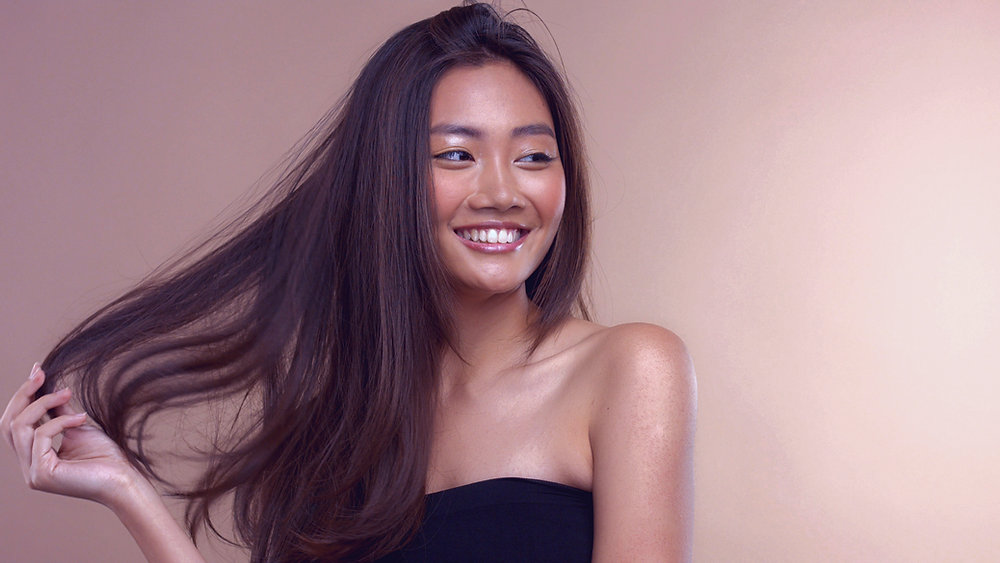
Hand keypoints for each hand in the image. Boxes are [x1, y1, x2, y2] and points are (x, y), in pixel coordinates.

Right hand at [2, 363, 140, 508]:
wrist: (123, 480)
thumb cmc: (105, 457)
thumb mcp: (77, 426)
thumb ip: (58, 412)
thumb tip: (46, 386)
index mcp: (32, 456)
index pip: (14, 422)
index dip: (23, 396)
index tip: (37, 371)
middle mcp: (27, 466)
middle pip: (8, 424)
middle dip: (23, 395)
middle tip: (41, 374)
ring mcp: (31, 473)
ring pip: (19, 427)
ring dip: (43, 404)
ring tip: (67, 394)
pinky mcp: (41, 474)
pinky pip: (40, 436)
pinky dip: (60, 422)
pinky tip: (81, 418)